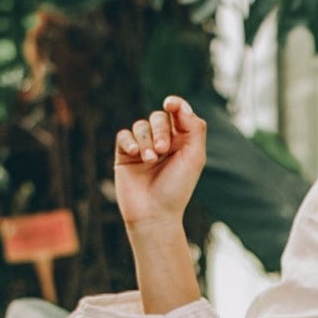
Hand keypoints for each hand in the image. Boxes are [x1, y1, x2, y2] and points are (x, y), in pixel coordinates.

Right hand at [114, 96, 206, 228]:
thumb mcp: (194, 157)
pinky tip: (135, 153)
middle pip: (158, 117)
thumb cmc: (177, 188)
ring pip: (141, 125)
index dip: (175, 104)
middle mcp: (162, 142)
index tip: (171, 105)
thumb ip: (194, 128)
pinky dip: (129, 141)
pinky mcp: (125, 155)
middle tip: (163, 150)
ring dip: (146, 140)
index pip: (178, 113)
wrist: (154, 214)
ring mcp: (142, 147)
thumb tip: (180, 104)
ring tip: (150, 160)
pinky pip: (123, 135)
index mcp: (182, 141)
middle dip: (161, 130)